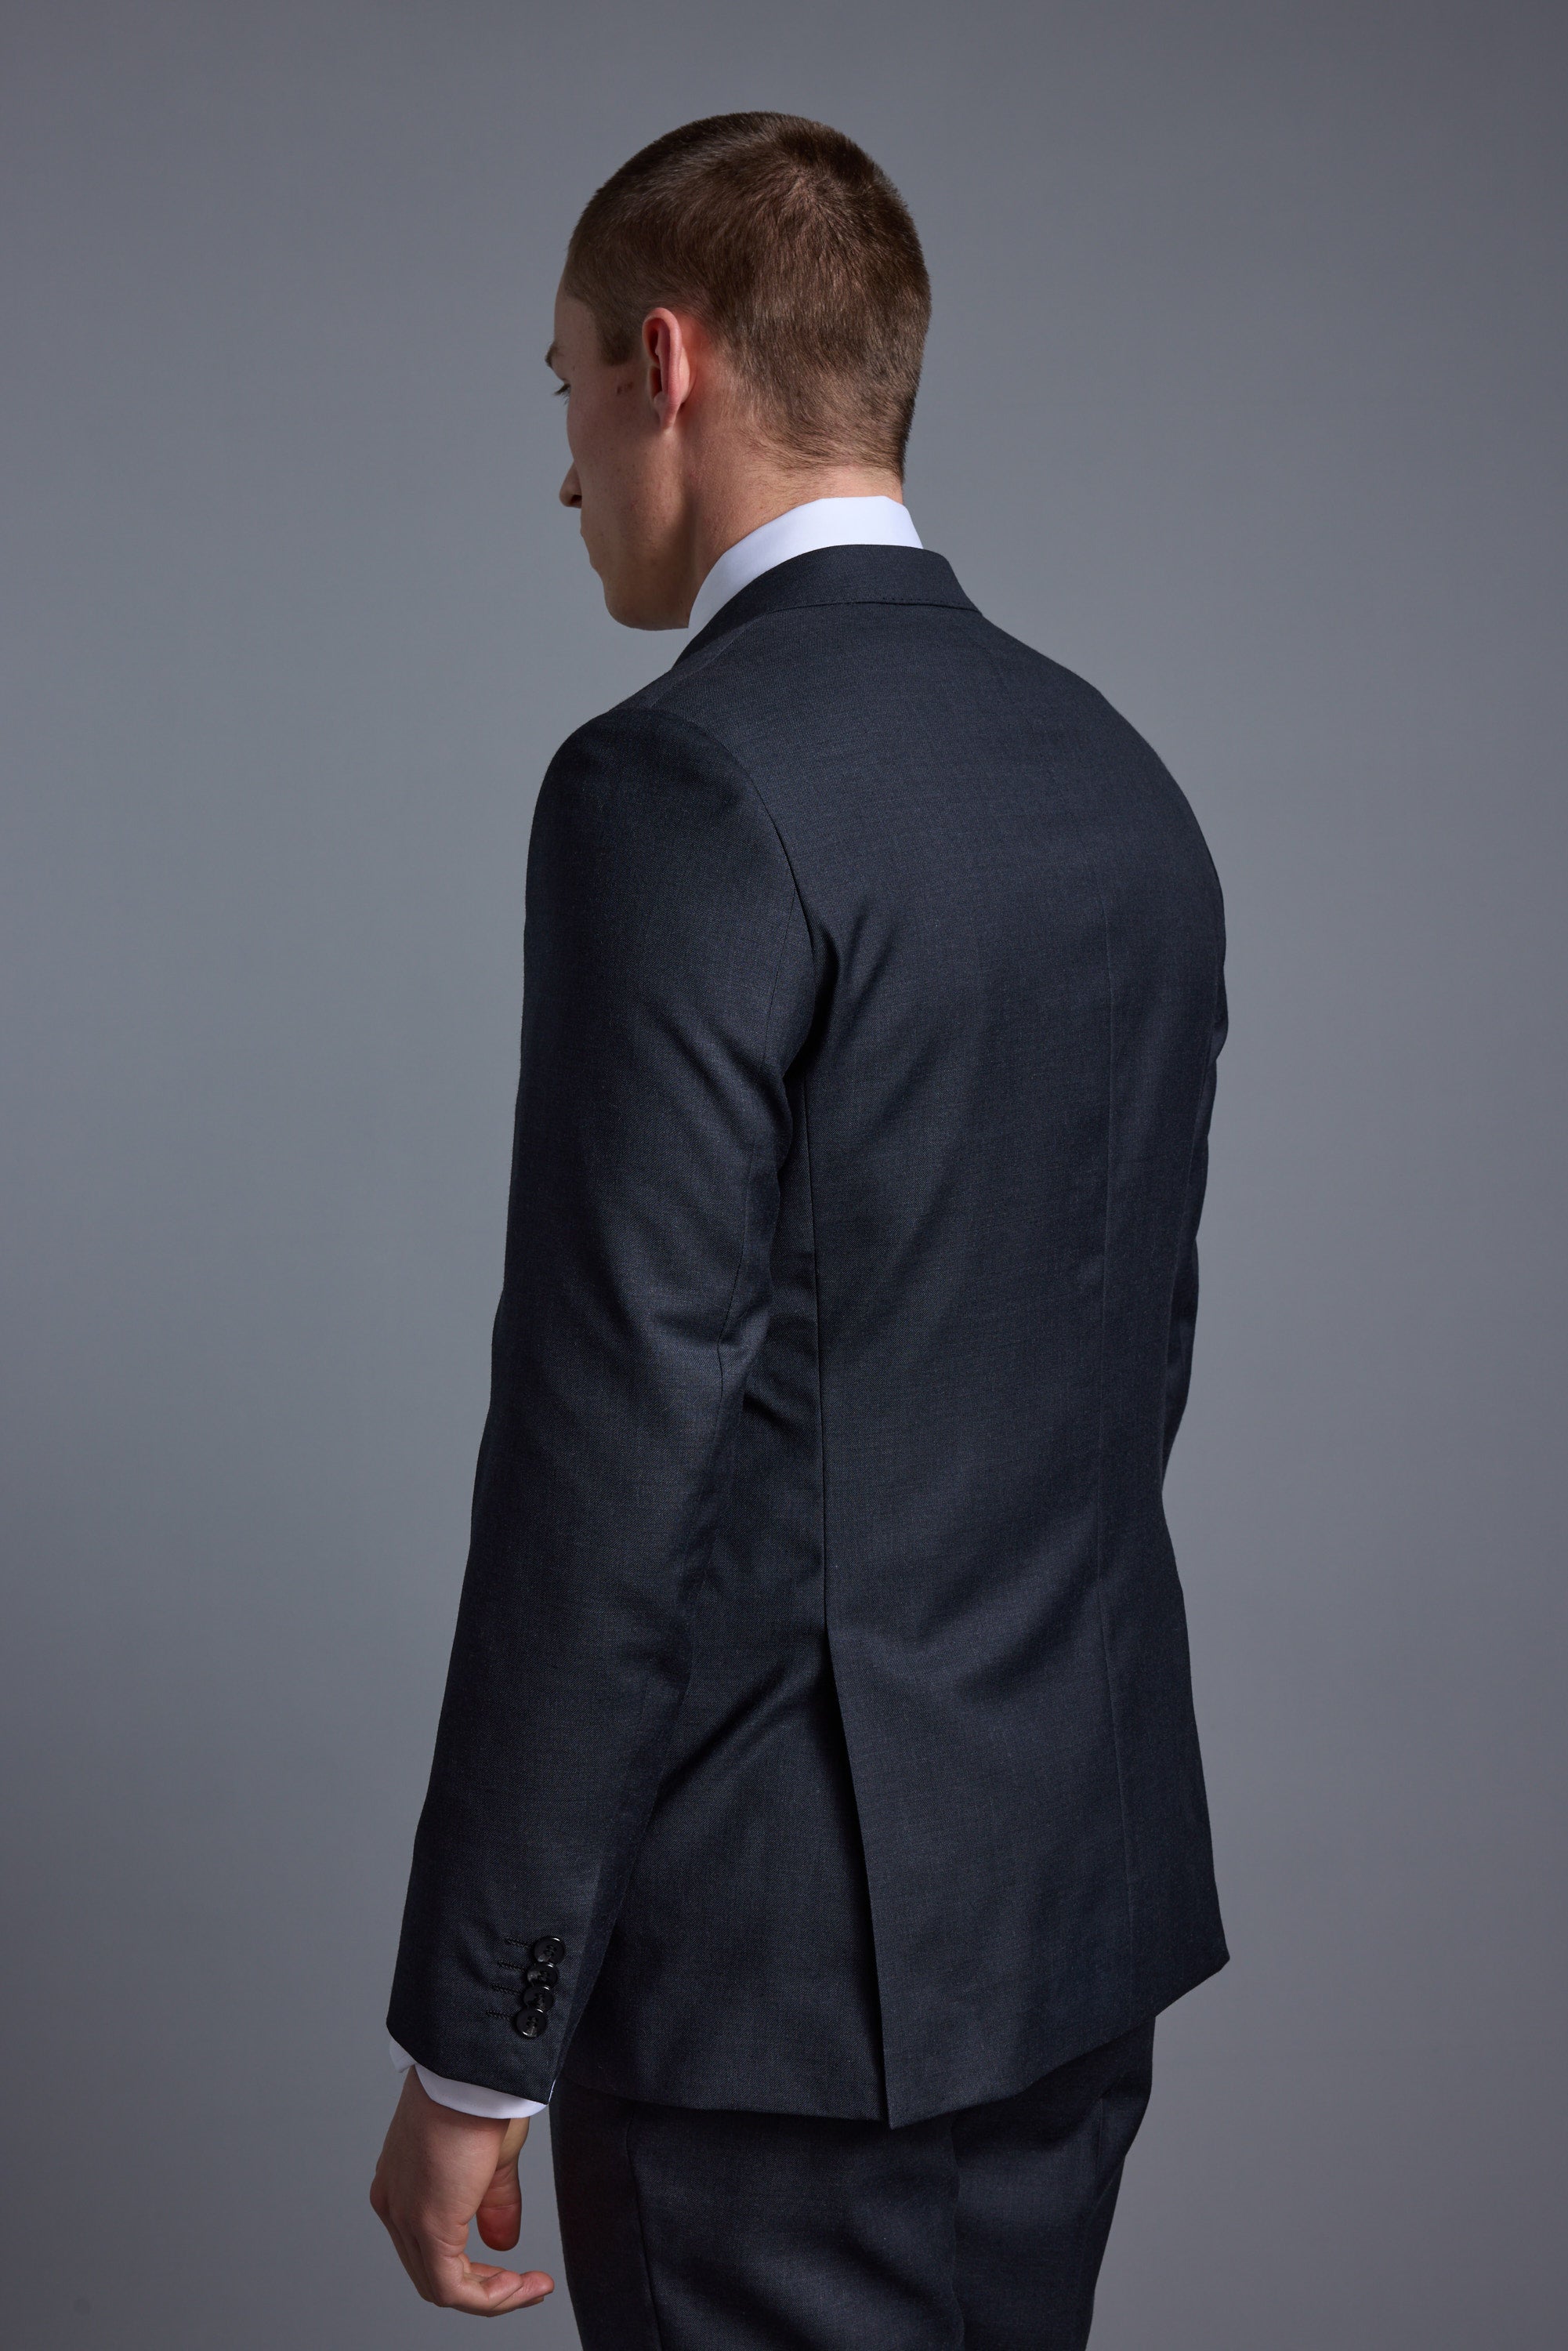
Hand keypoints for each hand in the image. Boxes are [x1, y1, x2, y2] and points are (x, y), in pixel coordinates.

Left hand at [370, 2065, 554, 2314]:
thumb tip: (503, 2242)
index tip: (512, 2267)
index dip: (475, 2266)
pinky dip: (490, 2297)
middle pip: (433, 2272)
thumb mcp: (492, 2158)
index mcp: (403, 2184)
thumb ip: (494, 2204)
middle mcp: (394, 2204)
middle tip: (526, 2284)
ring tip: (530, 2287)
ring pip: (442, 2286)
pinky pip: (453, 2288)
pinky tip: (521, 2286)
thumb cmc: (478, 2094)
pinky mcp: (427, 2226)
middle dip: (485, 2285)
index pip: (430, 2247)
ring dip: (492, 2295)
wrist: (470, 2072)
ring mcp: (405, 2217)